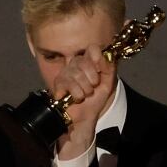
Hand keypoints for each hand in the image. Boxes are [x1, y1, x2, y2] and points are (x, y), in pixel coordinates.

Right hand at [52, 45, 116, 159]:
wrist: (85, 117)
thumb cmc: (94, 100)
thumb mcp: (108, 83)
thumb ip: (109, 67)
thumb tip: (105, 56)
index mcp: (88, 61)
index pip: (92, 48)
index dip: (97, 57)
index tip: (100, 70)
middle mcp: (75, 64)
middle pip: (84, 61)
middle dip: (92, 79)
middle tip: (92, 88)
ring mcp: (65, 72)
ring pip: (77, 74)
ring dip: (85, 89)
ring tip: (85, 95)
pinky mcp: (58, 83)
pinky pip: (69, 84)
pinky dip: (77, 94)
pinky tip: (76, 98)